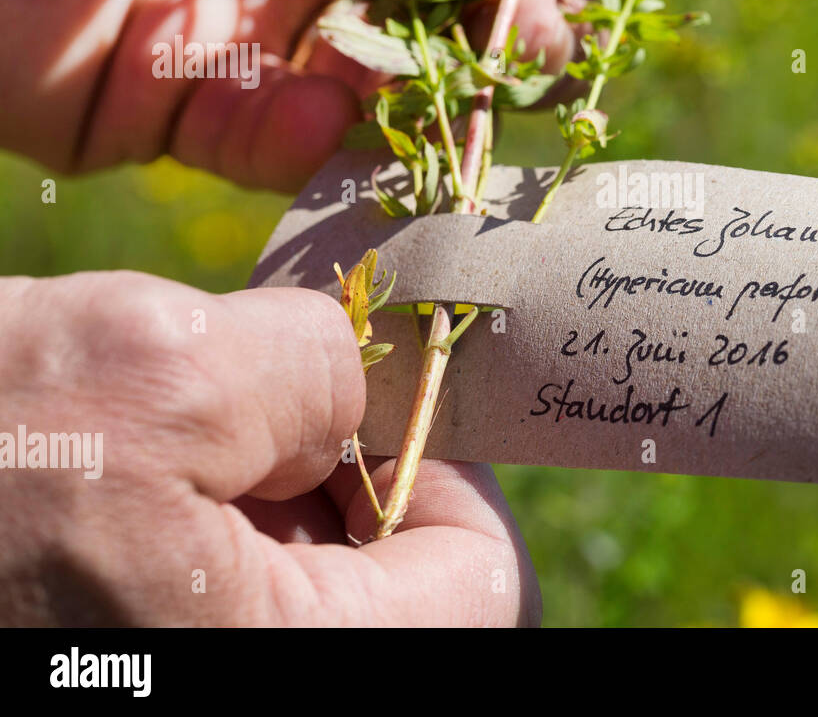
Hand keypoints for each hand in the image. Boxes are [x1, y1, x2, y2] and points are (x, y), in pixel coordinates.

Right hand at [0, 271, 540, 624]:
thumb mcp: (152, 369)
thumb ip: (318, 368)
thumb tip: (379, 378)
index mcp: (281, 661)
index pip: (478, 583)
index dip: (447, 474)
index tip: (379, 403)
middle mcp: (236, 673)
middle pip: (390, 593)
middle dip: (336, 482)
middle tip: (246, 403)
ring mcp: (174, 663)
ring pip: (293, 589)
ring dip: (253, 495)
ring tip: (154, 436)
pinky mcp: (122, 647)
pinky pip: (207, 593)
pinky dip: (190, 519)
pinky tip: (114, 472)